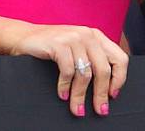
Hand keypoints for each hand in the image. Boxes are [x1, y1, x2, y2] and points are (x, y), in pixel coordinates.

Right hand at [5, 23, 127, 116]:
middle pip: (103, 69)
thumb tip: (109, 88)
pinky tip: (62, 94)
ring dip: (80, 96)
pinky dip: (66, 87)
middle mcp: (87, 34)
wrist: (25, 36)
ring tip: (76, 108)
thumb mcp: (78, 49)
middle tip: (99, 110)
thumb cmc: (53, 47)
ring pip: (85, 74)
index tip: (113, 95)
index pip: (120, 58)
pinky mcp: (59, 43)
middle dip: (101, 94)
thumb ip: (93, 59)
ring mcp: (73, 37)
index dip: (119, 79)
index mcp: (96, 36)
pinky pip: (68, 71)